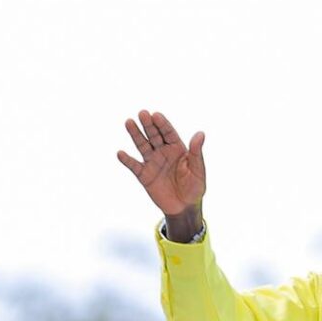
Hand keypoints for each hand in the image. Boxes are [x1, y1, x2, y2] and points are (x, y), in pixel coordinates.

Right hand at [118, 110, 205, 240]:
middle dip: (148, 125)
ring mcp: (152, 162)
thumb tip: (200, 133)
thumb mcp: (198, 170)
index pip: (168, 133)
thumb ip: (196, 152)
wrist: (184, 207)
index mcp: (177, 148)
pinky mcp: (144, 175)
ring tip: (129, 122)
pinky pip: (134, 166)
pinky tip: (121, 153)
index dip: (162, 124)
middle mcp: (163, 152)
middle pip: (154, 135)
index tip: (156, 115)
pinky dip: (127, 160)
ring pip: (142, 146)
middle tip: (142, 113)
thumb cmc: (195, 187)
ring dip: (135, 135)